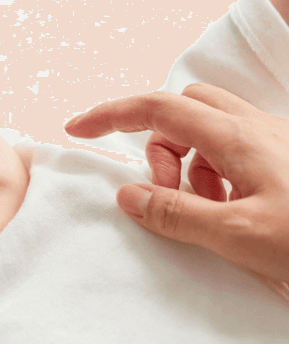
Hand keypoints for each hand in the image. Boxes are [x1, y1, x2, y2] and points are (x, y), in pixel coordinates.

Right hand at [64, 83, 288, 283]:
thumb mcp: (238, 235)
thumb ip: (176, 212)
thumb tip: (127, 194)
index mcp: (238, 139)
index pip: (157, 108)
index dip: (110, 114)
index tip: (76, 128)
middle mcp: (255, 129)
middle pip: (183, 108)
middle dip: (157, 141)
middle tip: (162, 189)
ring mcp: (273, 142)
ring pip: (209, 128)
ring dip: (188, 162)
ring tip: (203, 209)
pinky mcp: (283, 160)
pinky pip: (233, 149)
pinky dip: (214, 173)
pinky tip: (231, 212)